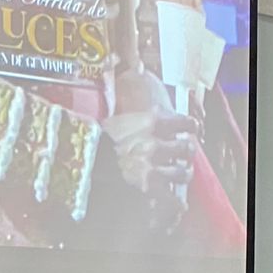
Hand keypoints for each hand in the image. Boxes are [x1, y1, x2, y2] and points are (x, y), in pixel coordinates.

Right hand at [108, 70, 200, 209]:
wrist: (81, 157)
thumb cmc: (96, 134)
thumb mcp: (115, 111)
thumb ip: (130, 97)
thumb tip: (128, 66)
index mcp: (152, 120)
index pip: (187, 122)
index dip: (191, 127)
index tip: (191, 129)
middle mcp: (156, 142)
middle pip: (188, 148)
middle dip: (186, 152)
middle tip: (181, 153)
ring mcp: (152, 165)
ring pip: (184, 172)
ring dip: (182, 174)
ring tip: (177, 174)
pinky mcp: (146, 186)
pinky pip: (171, 198)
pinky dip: (175, 204)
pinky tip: (178, 206)